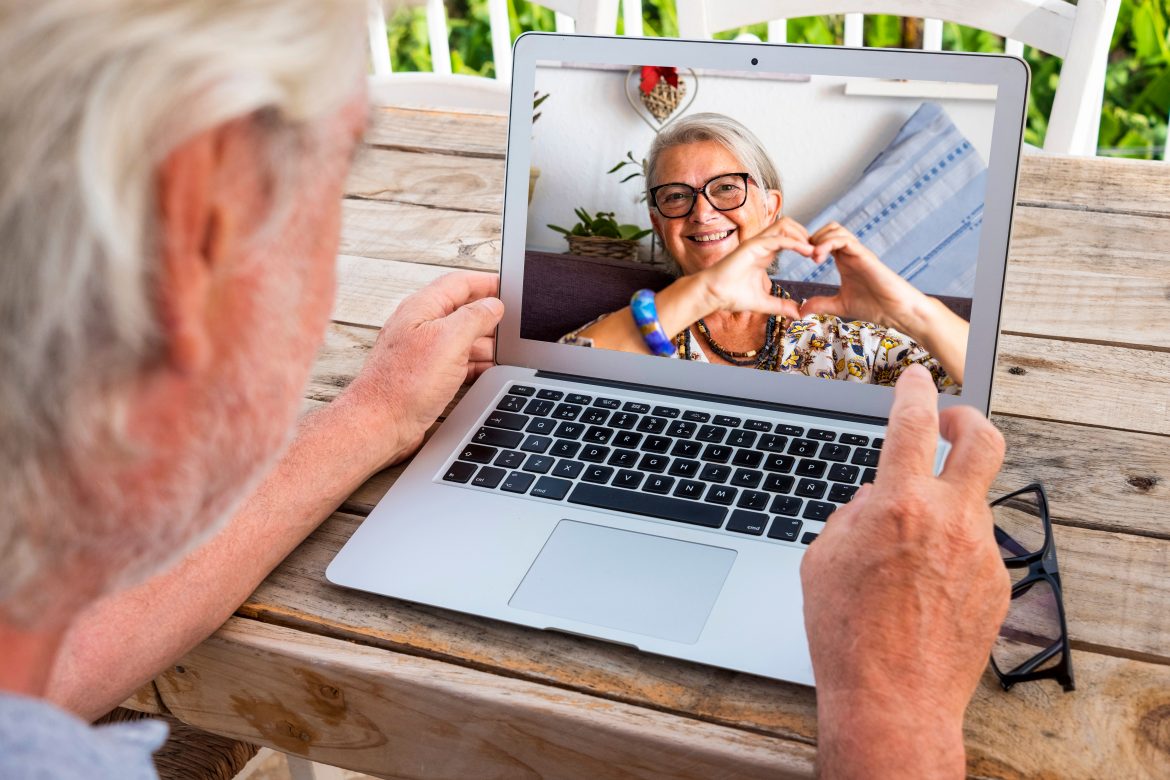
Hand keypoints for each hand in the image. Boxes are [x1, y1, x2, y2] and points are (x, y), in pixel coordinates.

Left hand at [338, 271, 502, 469]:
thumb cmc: (405, 383)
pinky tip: (488, 369)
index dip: (486, 282)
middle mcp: (420, 326)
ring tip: (505, 349)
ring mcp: (422, 352)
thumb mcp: (449, 340)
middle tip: (512, 322)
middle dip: (488, 316)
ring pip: (461, 338)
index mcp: (422, 308)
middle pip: (461, 310)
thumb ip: (474, 317)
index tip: (508, 287)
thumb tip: (493, 305)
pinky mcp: (426, 376)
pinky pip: (456, 362)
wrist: (381, 425)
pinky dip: (475, 363)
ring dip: (484, 342)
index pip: (459, 283)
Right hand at [694, 218, 812, 319]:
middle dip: (806, 234)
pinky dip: (794, 243)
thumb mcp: (763, 302)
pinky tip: (806, 251)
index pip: (789, 238)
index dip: (805, 245)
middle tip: (818, 251)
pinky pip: (778, 238)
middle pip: (789, 225)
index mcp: (765, 253)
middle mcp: (762, 244)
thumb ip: (781, 306)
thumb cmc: (731, 296)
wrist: (712, 295)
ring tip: (813, 250)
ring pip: (785, 225)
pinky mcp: (752, 246)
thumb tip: (798, 313)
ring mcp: (756, 243)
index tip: (817, 258)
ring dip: (802, 235)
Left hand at [800, 222, 926, 330]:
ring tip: (813, 258)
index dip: (809, 245)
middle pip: (829, 228)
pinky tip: (819, 258)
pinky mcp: (865, 256)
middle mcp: (851, 253)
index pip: (824, 240)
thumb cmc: (874, 306)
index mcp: (844, 260)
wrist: (897, 312)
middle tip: (805, 256)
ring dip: (819, 239)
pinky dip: (828, 243)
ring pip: (836, 229)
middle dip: (812, 237)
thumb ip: (821, 305)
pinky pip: (844, 239)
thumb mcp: (840, 305)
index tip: (800, 259)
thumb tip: (801, 310)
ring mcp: (858, 252)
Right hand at [801, 365, 1008, 775]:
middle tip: (949, 422)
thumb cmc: (846, 634)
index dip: (915, 391)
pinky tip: (925, 584)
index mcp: (899, 506)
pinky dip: (952, 549)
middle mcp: (949, 521)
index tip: (915, 379)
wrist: (893, 700)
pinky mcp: (996, 586)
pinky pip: (977, 548)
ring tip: (912, 541)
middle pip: (983, 440)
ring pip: (975, 500)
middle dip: (967, 418)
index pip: (914, 423)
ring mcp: (981, 553)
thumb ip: (850, 515)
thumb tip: (872, 498)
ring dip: (948, 500)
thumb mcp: (821, 560)